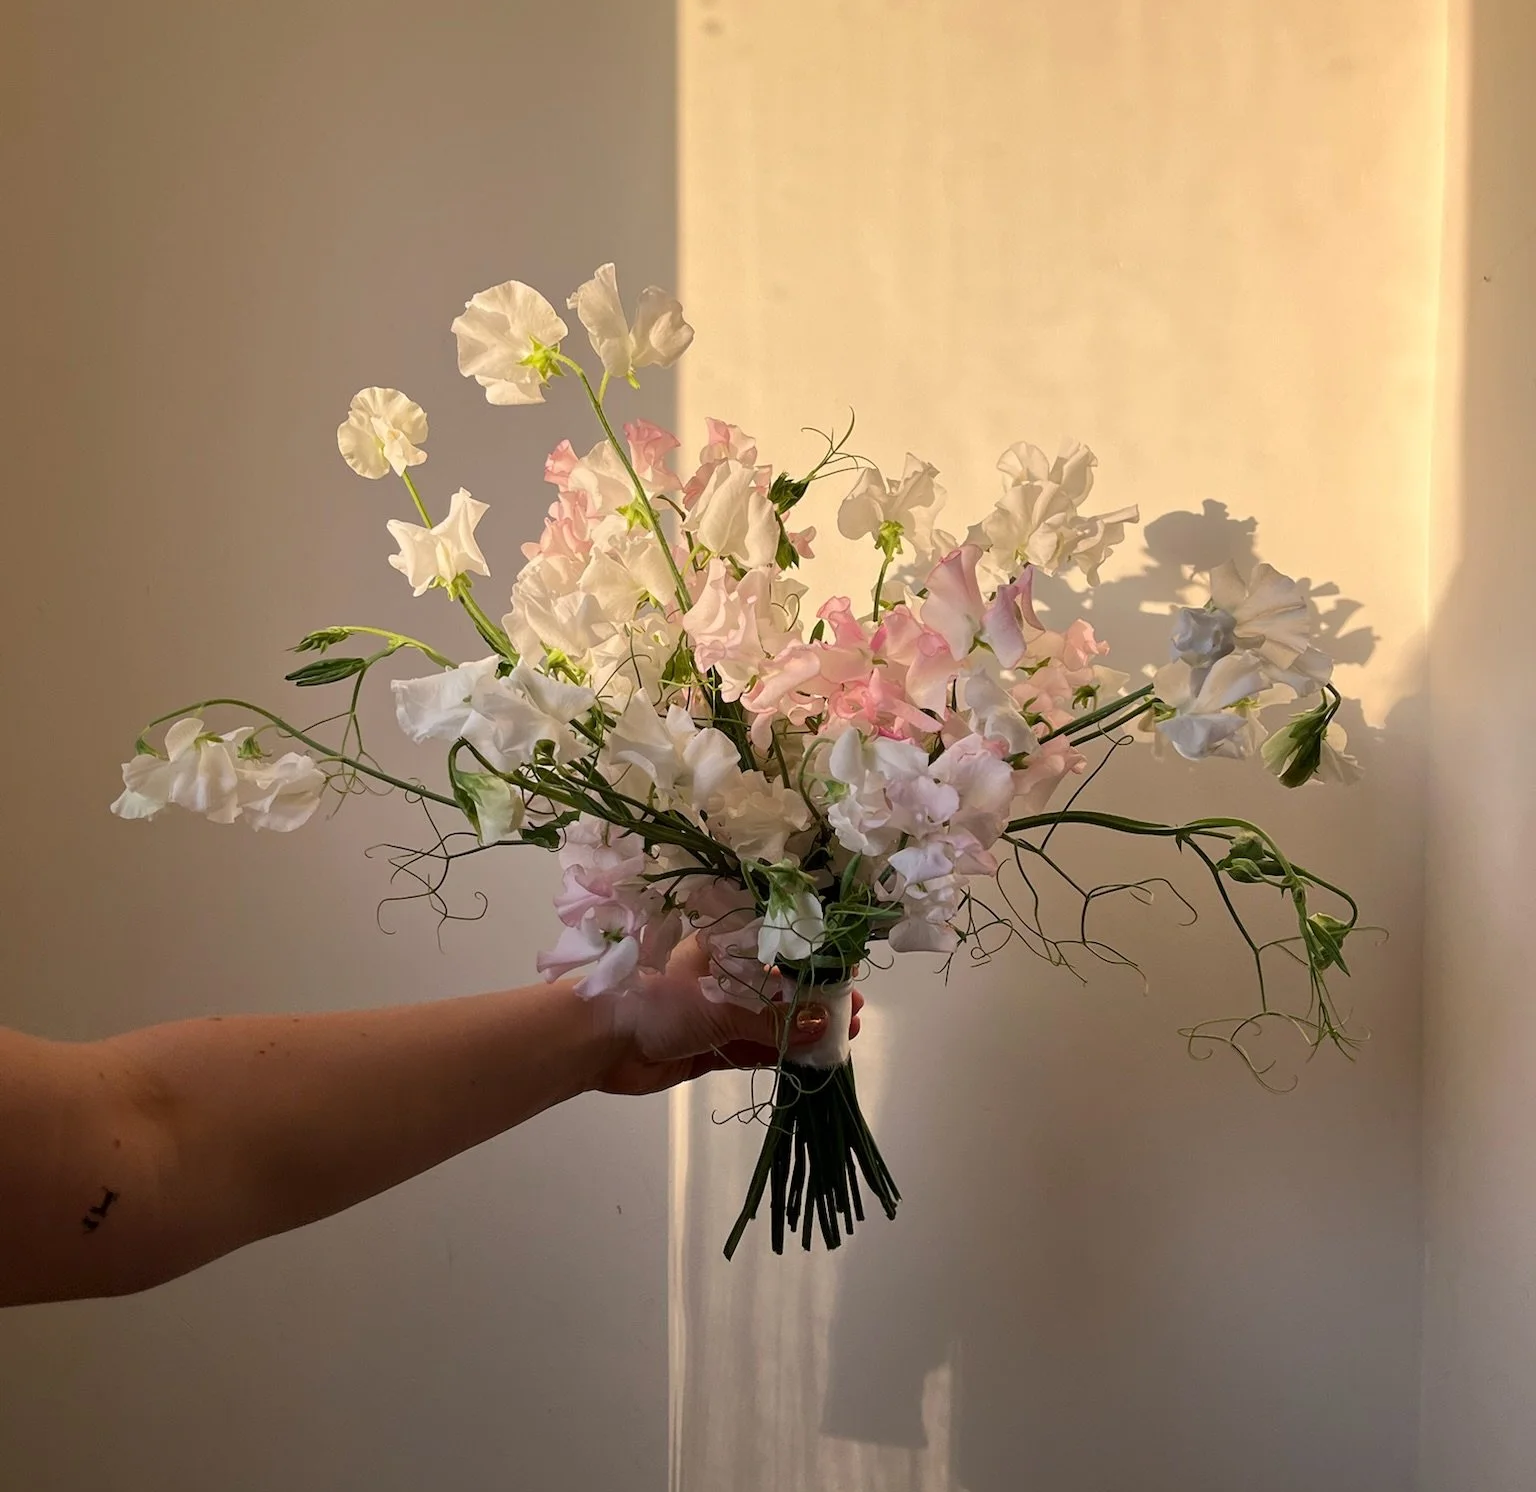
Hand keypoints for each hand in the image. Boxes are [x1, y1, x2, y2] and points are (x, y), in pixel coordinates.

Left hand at [590, 937, 863, 1096]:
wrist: (600, 1042)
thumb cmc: (656, 1001)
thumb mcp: (720, 1005)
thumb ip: (772, 1020)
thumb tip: (820, 1026)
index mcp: (722, 949)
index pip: (778, 951)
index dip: (814, 965)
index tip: (847, 978)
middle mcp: (721, 978)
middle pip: (778, 989)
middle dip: (814, 1003)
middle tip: (852, 1016)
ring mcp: (715, 1014)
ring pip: (768, 1022)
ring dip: (801, 1031)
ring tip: (841, 1039)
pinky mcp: (709, 1047)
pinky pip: (752, 1049)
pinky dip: (779, 1054)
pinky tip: (809, 1059)